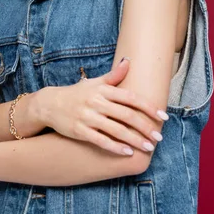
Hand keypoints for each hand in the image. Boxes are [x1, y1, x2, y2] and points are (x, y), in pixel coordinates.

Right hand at [42, 58, 168, 155]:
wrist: (50, 104)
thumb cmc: (77, 94)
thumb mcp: (95, 82)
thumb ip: (114, 75)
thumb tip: (128, 61)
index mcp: (103, 90)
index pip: (131, 98)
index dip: (149, 107)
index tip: (162, 117)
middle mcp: (97, 102)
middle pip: (127, 115)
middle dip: (145, 127)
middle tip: (158, 137)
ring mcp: (88, 117)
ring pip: (116, 130)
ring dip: (134, 140)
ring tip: (148, 147)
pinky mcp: (80, 131)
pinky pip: (101, 140)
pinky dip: (115, 147)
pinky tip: (127, 152)